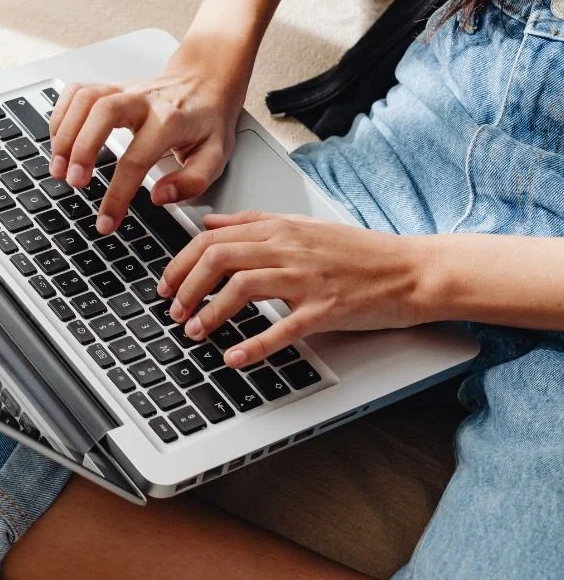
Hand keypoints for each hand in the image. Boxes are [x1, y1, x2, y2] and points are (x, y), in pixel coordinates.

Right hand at [47, 41, 249, 233]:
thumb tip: (159, 197)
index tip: (106, 221)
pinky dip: (61, 116)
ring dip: (64, 133)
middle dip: (81, 149)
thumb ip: (192, 181)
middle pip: (102, 112)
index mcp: (170, 120)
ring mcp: (123, 89)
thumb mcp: (216, 156)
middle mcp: (143, 100)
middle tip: (73, 182)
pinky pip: (76, 92)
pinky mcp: (109, 87)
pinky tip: (58, 141)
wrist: (207, 81)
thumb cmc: (208, 121)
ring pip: (84, 98)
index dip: (117, 194)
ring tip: (58, 168)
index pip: (137, 159)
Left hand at [157, 211, 430, 367]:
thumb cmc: (359, 253)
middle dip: (186, 286)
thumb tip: (209, 222)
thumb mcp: (301, 226)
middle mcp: (289, 247)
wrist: (412, 269)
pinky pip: (282, 327)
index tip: (167, 284)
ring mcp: (308, 277)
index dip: (181, 262)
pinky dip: (253, 345)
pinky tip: (233, 357)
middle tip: (173, 310)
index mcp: (280, 228)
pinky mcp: (326, 308)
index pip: (213, 238)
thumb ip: (253, 223)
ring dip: (210, 312)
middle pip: (218, 257)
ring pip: (242, 285)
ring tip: (194, 332)